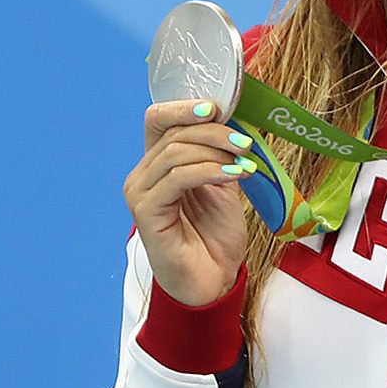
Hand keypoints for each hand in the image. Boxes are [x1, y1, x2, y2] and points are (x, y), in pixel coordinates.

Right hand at [124, 99, 254, 306]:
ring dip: (215, 152)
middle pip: (171, 133)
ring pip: (174, 153)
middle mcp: (143, 175)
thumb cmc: (215, 236)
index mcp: (158, 164)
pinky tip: (232, 176)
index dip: (184, 107)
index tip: (218, 107)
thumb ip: (221, 154)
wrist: (213, 280)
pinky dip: (208, 171)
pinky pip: (176, 178)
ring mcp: (141, 194)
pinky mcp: (147, 213)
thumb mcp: (224, 184)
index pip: (158, 119)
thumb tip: (236, 123)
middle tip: (244, 144)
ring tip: (244, 163)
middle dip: (213, 132)